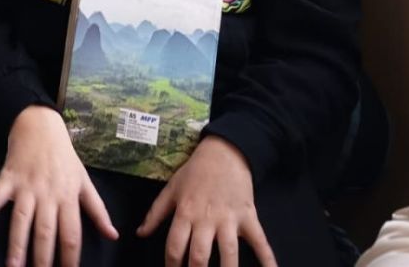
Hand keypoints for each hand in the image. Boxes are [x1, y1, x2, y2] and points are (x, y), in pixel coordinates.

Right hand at [0, 105, 117, 266]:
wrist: (41, 124)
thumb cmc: (64, 156)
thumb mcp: (84, 180)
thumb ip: (97, 209)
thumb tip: (112, 235)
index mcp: (68, 196)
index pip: (71, 233)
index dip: (70, 257)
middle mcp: (47, 194)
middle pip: (45, 231)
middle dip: (43, 258)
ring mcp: (26, 186)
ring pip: (21, 219)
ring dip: (17, 244)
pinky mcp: (8, 177)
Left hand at [137, 136, 276, 266]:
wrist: (225, 152)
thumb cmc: (195, 171)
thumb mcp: (171, 188)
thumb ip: (156, 213)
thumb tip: (140, 233)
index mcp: (185, 212)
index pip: (175, 246)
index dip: (172, 265)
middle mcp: (206, 219)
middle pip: (200, 255)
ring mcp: (229, 220)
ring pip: (228, 253)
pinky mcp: (249, 217)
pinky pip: (260, 241)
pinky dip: (268, 259)